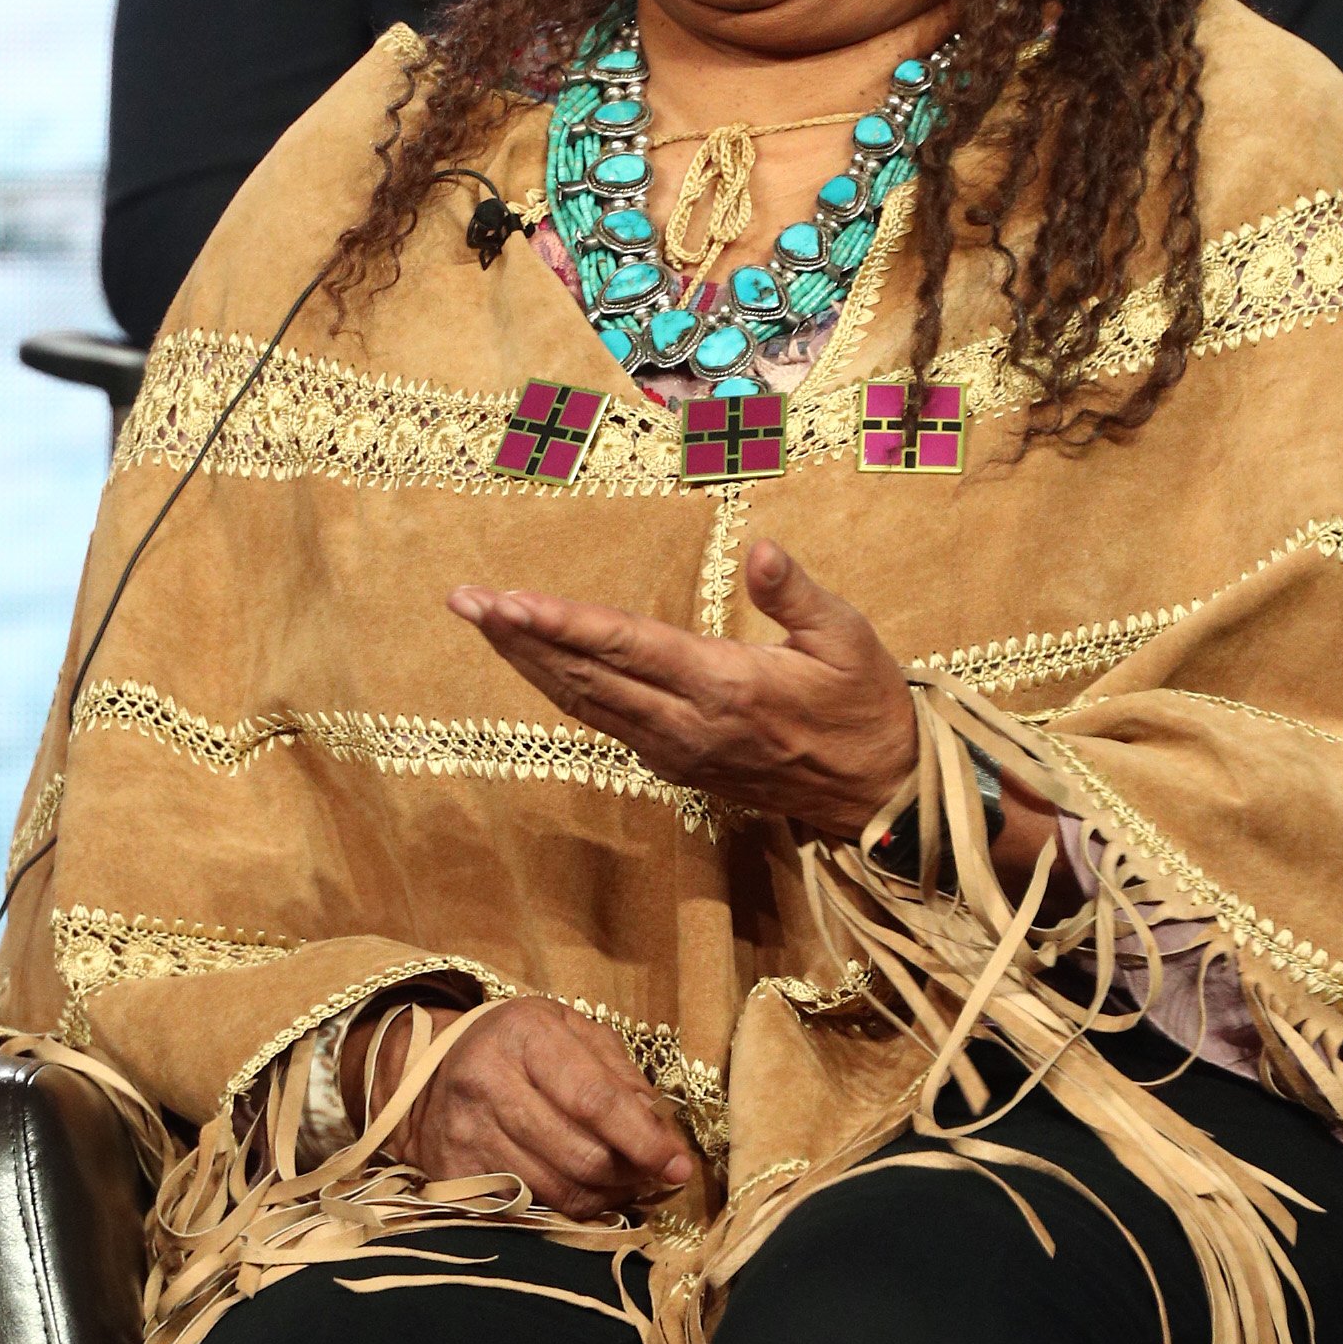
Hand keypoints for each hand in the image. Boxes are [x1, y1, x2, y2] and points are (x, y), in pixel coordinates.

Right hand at [377, 996, 693, 1216]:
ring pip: (559, 1190)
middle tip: (652, 1174)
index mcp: (525, 1036)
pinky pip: (531, 1209)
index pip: (595, 1100)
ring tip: (622, 1182)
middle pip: (581, 1154)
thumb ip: (619, 1073)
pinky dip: (569, 1209)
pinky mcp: (455, 1175)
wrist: (427, 1071)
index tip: (677, 1165)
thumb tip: (659, 1128)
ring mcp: (466, 1134)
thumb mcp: (570, 1032)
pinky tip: (584, 1192)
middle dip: (630, 1173)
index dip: (644, 1139)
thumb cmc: (517, 1046)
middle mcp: (488, 1083)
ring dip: (605, 1196)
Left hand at [447, 536, 916, 841]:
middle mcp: (688, 726)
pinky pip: (605, 723)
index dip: (561, 624)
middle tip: (464, 600)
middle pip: (584, 678)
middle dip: (519, 637)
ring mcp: (677, 752)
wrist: (878, 795)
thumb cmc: (866, 708)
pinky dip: (563, 689)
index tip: (507, 601)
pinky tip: (536, 662)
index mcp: (726, 687)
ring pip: (585, 705)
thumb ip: (796, 594)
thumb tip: (760, 548)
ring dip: (529, 663)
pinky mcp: (678, 766)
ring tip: (484, 622)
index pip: (625, 648)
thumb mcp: (850, 639)